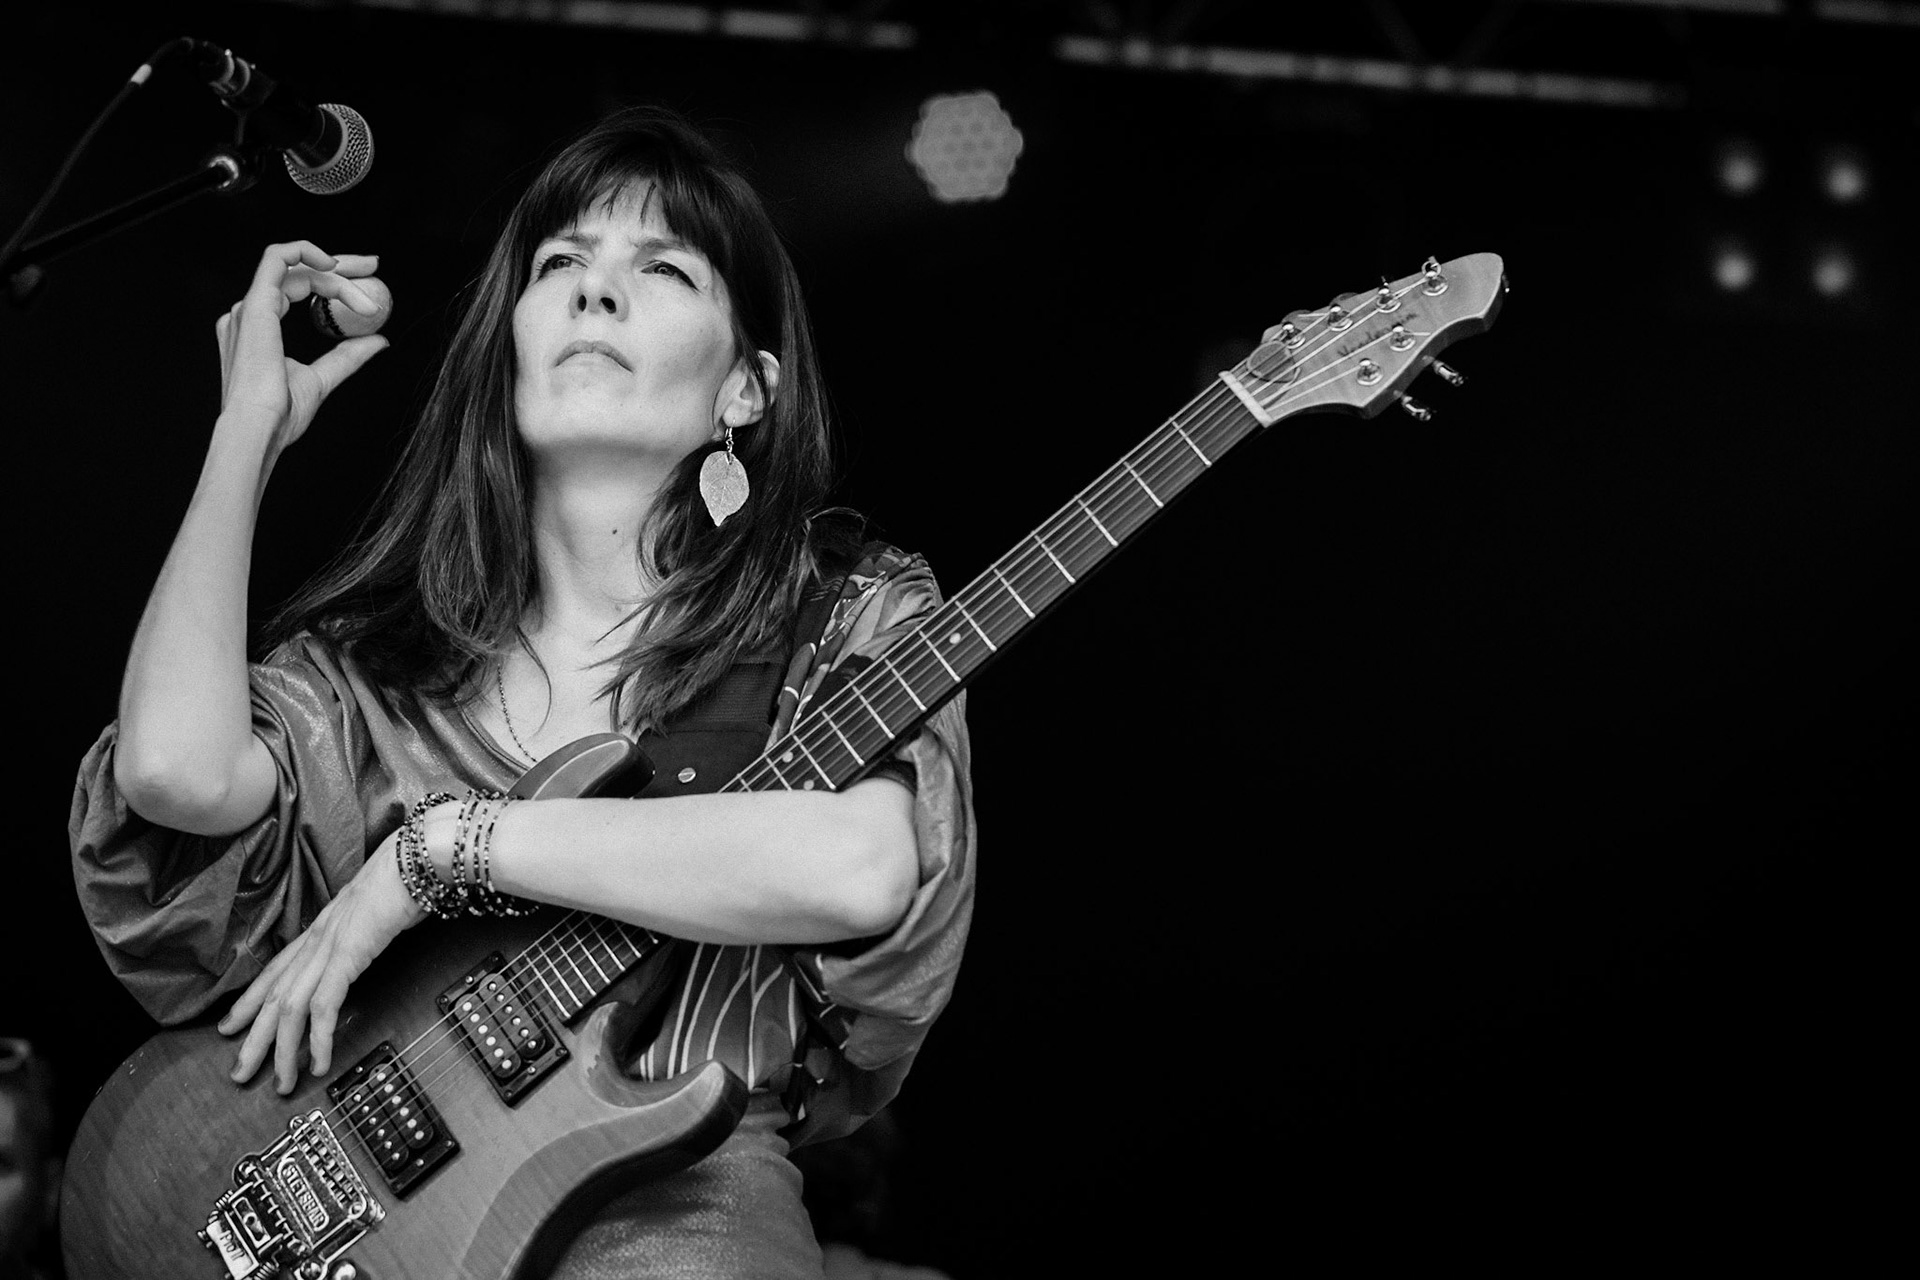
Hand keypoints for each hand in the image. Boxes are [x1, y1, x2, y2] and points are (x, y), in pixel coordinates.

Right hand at [214, 241, 387, 453]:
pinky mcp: (255, 304)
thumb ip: (347, 356)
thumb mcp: (323, 378)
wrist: (259, 427)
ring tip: (368, 302)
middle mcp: (249, 313)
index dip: (333, 280)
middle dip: (339, 264)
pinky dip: (307, 252)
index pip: (298, 287)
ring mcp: (249, 307)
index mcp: (259, 327)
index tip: (367, 284)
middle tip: (373, 265)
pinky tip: (335, 267)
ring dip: (338, 276)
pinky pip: (279, 259)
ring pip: (299, 269)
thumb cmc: (280, 413)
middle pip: (298, 271)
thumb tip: (377, 340)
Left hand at [219, 828, 424, 1093]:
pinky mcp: (347, 955)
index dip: (249, 1003)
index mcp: (321, 929)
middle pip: (273, 997)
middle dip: (253, 1040)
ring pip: (290, 1008)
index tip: (231, 1027)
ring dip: (283, 1051)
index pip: (274, 972)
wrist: (418, 857)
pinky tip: (318, 1062)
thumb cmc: (405, 878)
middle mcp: (316, 939)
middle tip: (239, 1072)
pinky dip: (317, 1039)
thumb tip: (369, 942)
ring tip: (282, 1082)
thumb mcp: (377, 912)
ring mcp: (328, 947)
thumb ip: (365, 931)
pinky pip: (323, 1005)